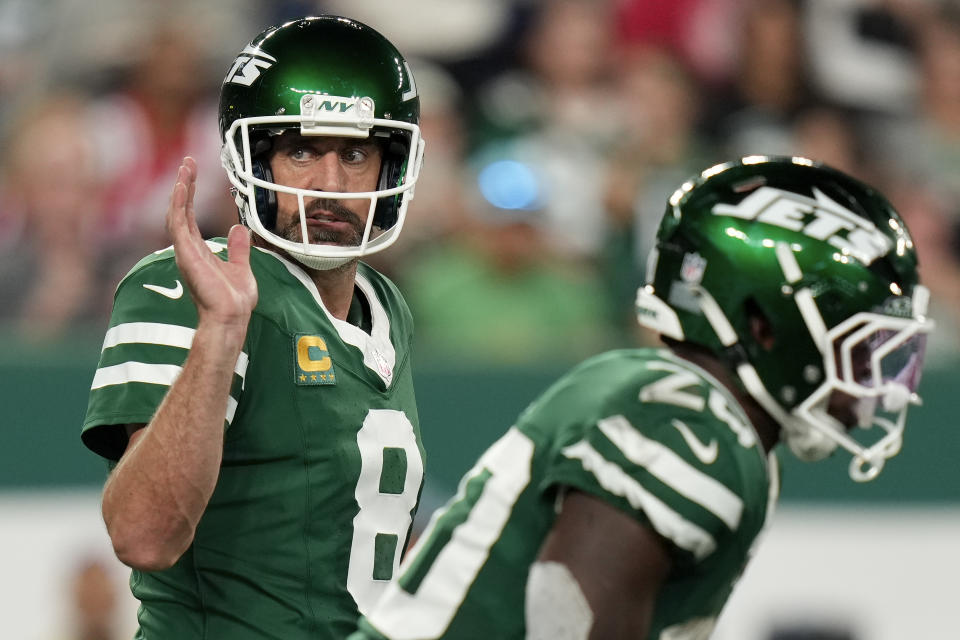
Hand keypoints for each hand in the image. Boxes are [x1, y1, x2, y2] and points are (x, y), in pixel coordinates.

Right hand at [167, 157, 257, 328]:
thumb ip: (238, 248)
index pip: (189, 215)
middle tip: (187, 162)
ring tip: (185, 168)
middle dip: (183, 185)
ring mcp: (185, 251)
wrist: (232, 317)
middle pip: (180, 209)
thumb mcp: (241, 266)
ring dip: (180, 190)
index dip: (190, 194)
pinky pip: (178, 224)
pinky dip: (179, 204)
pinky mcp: (186, 254)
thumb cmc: (234, 300)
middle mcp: (188, 249)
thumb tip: (239, 229)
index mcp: (198, 250)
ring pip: (176, 213)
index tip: (192, 172)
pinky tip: (183, 187)